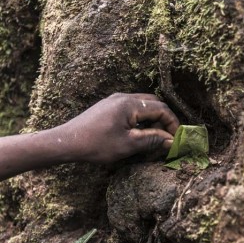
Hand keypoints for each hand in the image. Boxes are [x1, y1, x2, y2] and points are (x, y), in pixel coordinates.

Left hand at [60, 93, 179, 163]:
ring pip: (143, 105)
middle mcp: (123, 97)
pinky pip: (132, 108)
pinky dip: (141, 118)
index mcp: (130, 104)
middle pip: (154, 103)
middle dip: (164, 119)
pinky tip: (138, 133)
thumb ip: (152, 140)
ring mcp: (114, 100)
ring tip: (155, 137)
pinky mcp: (108, 107)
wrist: (66, 142)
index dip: (172, 124)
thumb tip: (171, 141)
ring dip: (152, 119)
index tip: (177, 138)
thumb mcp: (128, 145)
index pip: (161, 109)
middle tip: (168, 137)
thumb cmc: (96, 144)